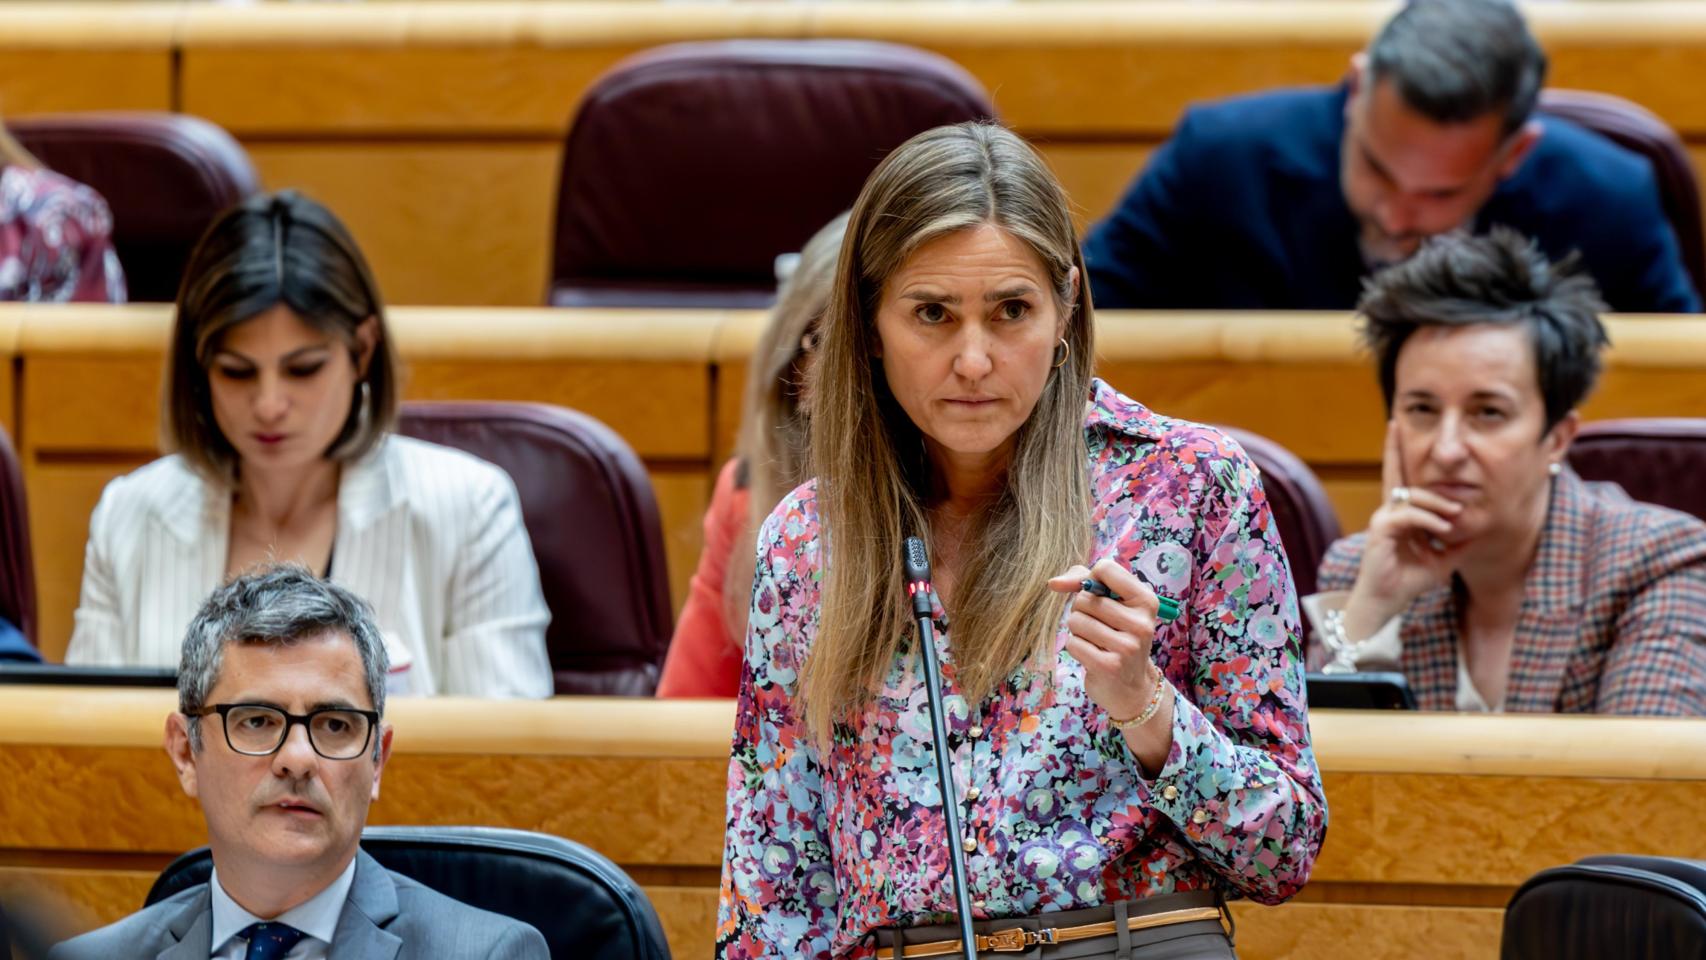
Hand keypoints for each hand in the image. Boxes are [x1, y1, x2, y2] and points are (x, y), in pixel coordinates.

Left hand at [1047, 558, 1159, 720]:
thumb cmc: (1117, 635)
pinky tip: (1093, 655)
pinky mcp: (1109, 666)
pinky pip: (1073, 643)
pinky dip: (1076, 647)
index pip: (1105, 569)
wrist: (1131, 685)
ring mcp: (1127, 646)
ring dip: (1078, 630)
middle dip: (1082, 610)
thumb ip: (1082, 581)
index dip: (1090, 580)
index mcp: (1146, 600)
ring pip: (1076, 620)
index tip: (1097, 595)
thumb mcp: (1111, 602)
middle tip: (1099, 626)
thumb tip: (1053, 583)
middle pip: (1084, 598)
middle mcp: (1141, 623)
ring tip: (1096, 641)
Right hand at [1345, 421, 1464, 638]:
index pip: (1401, 479)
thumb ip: (1456, 541)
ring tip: (1456, 514)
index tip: (1395, 429)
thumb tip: (1477, 529)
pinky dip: (1429, 519)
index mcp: (1401, 515)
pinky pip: (1409, 515)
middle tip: (1395, 425)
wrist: (1386, 602)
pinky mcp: (1381, 528)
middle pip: (1395, 473)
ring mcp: (1383, 518)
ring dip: (1438, 502)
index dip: (1398, 454)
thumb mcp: (1443, 559)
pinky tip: (1444, 527)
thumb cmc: (1409, 581)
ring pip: (1412, 496)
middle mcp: (1389, 511)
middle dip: (1394, 448)